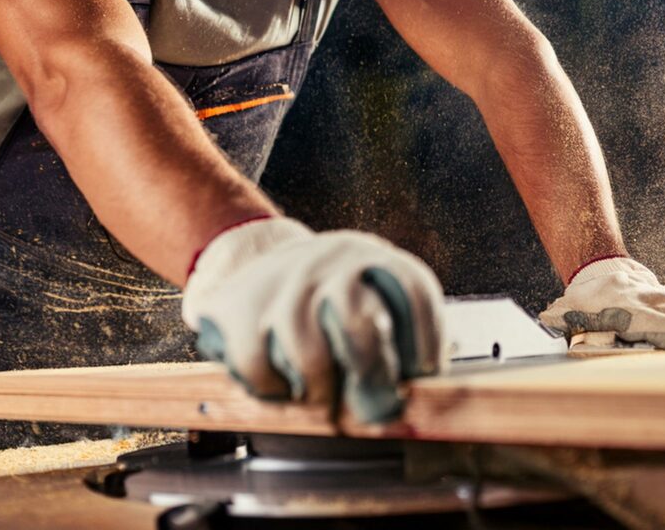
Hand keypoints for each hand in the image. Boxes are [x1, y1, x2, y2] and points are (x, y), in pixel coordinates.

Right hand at [182, 217, 445, 421]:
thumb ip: (392, 344)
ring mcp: (282, 277)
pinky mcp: (238, 301)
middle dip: (370, 378)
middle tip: (371, 408)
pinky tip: (281, 385)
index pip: (413, 292)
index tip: (422, 377)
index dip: (426, 342)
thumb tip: (410, 410)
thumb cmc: (324, 301)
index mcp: (373, 258)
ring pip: (308, 356)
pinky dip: (272, 391)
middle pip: (358, 325)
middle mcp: (331, 259)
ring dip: (317, 390)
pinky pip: (258, 365)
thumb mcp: (365, 299)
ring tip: (320, 396)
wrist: (250, 254)